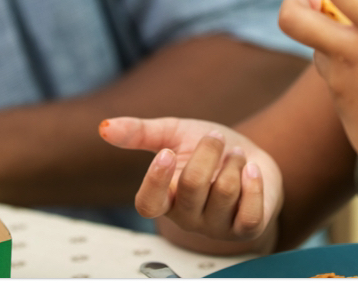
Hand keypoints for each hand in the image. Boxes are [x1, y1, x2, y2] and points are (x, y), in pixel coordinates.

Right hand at [99, 116, 281, 246]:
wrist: (250, 157)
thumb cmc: (208, 149)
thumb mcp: (174, 133)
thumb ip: (140, 132)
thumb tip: (104, 127)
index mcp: (165, 198)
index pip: (148, 205)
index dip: (155, 181)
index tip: (167, 152)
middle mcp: (187, 217)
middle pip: (192, 186)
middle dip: (208, 151)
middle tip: (215, 136)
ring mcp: (217, 226)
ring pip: (223, 191)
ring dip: (233, 162)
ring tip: (235, 155)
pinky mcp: (246, 228)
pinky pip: (250, 213)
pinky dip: (253, 184)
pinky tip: (251, 170)